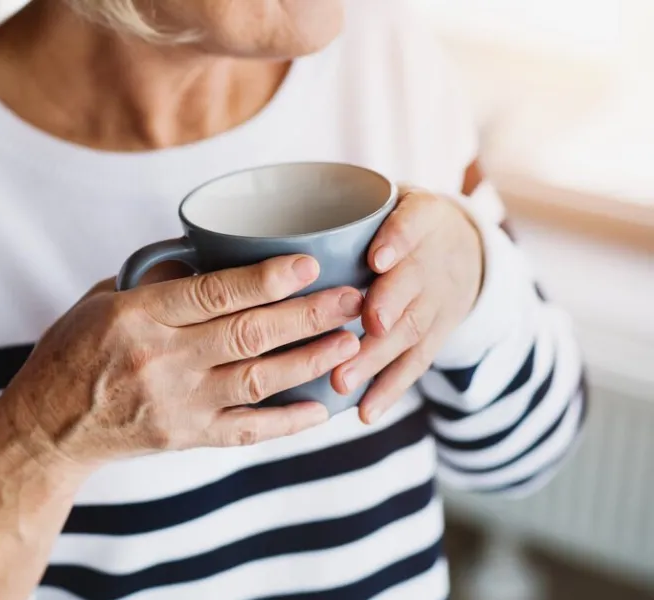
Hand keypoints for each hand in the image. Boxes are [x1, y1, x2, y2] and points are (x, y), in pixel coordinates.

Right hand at [0, 255, 364, 468]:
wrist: (47, 426)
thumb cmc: (73, 352)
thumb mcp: (101, 301)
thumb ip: (157, 282)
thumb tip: (211, 255)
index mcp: (136, 316)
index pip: (212, 293)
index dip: (266, 278)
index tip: (309, 263)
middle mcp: (159, 360)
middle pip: (247, 334)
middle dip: (307, 314)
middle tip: (352, 297)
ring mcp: (174, 403)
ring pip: (257, 380)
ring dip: (309, 360)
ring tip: (349, 340)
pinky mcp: (184, 437)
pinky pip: (247, 430)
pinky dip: (287, 422)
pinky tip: (321, 408)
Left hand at [332, 185, 484, 423]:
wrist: (462, 249)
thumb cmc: (394, 222)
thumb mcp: (383, 199)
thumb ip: (338, 207)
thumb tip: (248, 224)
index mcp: (420, 216)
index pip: (413, 222)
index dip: (398, 240)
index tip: (377, 258)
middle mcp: (433, 261)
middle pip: (413, 284)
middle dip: (387, 307)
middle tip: (363, 325)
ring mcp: (437, 302)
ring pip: (409, 331)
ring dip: (377, 358)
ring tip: (344, 380)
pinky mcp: (434, 337)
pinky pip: (414, 366)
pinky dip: (389, 390)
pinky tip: (364, 412)